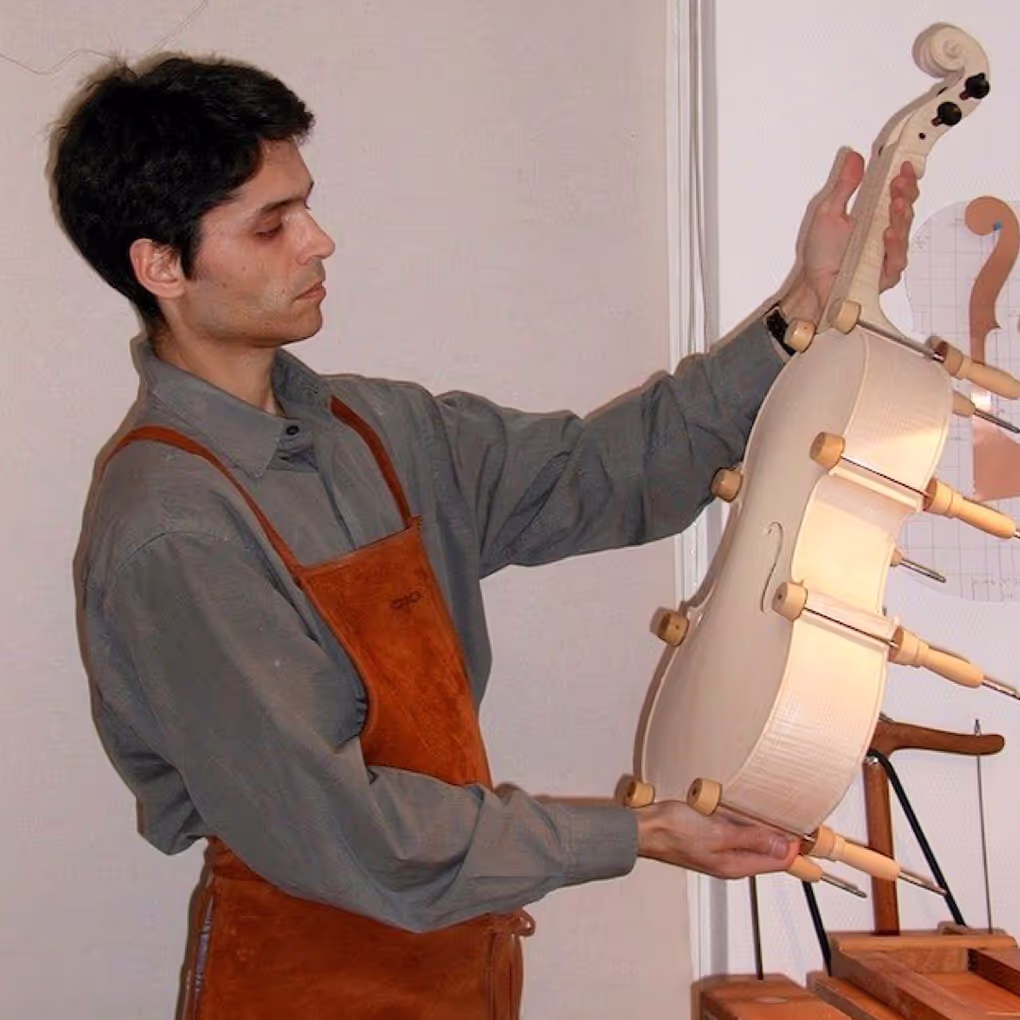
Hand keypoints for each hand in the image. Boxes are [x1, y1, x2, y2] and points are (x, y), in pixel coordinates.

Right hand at [634, 800, 797, 878]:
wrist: (643, 828)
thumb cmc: (674, 831)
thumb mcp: (718, 834)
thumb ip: (752, 839)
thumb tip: (784, 847)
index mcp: (736, 864)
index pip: (779, 860)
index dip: (798, 846)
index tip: (812, 830)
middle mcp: (731, 861)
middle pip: (768, 851)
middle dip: (783, 836)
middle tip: (799, 816)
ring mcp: (720, 849)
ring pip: (753, 838)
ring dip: (762, 826)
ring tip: (776, 809)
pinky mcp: (710, 837)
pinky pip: (736, 830)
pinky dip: (743, 819)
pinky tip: (742, 806)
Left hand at [780, 149, 918, 323]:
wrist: (813, 284)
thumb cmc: (821, 255)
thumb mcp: (828, 212)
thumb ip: (844, 186)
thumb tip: (853, 158)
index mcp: (873, 215)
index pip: (896, 193)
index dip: (902, 178)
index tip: (903, 165)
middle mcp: (884, 232)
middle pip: (905, 209)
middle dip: (905, 193)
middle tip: (899, 182)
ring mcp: (887, 253)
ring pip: (904, 232)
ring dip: (901, 215)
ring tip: (895, 202)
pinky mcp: (885, 274)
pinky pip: (896, 260)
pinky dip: (893, 246)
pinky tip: (888, 234)